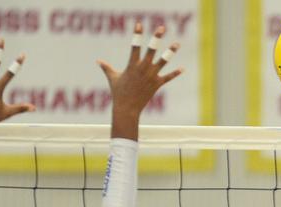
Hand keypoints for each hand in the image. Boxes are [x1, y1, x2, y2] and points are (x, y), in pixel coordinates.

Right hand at [98, 23, 182, 139]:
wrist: (127, 108)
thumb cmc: (118, 92)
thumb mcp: (112, 78)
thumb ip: (107, 68)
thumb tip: (98, 61)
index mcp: (132, 65)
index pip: (135, 46)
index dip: (137, 35)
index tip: (139, 24)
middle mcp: (143, 68)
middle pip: (151, 50)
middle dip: (156, 38)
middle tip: (161, 28)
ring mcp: (151, 76)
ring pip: (163, 61)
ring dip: (170, 52)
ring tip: (177, 43)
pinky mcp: (157, 84)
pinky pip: (168, 77)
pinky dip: (175, 73)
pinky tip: (182, 68)